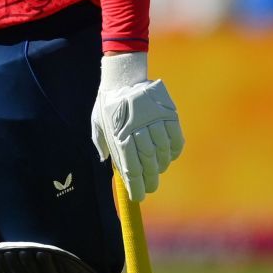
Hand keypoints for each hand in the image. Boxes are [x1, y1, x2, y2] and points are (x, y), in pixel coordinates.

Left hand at [91, 52, 184, 200]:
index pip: (130, 167)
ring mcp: (154, 120)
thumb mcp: (97, 123)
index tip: (138, 196)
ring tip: (159, 171)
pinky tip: (170, 157)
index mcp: (119, 134)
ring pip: (162, 151)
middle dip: (150, 180)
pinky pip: (175, 137)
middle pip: (147, 162)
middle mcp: (137, 128)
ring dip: (162, 165)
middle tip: (151, 188)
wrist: (123, 76)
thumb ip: (101, 142)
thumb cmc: (108, 103)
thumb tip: (107, 161)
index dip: (135, 185)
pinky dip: (174, 150)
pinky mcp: (168, 112)